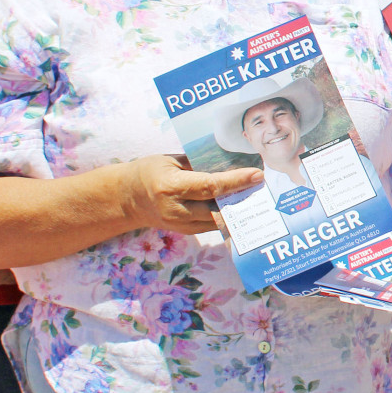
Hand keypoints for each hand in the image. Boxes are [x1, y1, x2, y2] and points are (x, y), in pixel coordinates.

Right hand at [120, 155, 264, 233]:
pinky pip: (213, 225)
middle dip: (243, 198)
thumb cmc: (150, 171)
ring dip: (239, 211)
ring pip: (219, 221)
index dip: (236, 182)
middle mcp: (176, 209)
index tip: (256, 175)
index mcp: (171, 186)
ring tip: (258, 197)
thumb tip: (231, 164)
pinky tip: (242, 207)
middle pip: (218, 207)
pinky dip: (229, 217)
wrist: (128, 198)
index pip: (210, 186)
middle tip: (263, 187)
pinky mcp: (186, 232)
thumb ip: (198, 165)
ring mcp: (181, 224)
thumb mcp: (171, 160)